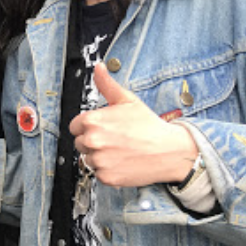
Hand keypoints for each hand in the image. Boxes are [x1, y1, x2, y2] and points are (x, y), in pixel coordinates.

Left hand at [69, 62, 198, 187]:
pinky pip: (98, 173)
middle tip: (114, 139)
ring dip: (100, 156)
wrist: (170, 151)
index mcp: (92, 121)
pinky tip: (122, 162)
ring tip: (119, 150)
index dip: (88, 127)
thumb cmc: (149, 125)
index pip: (75, 126)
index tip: (103, 128)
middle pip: (80, 143)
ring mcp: (99, 160)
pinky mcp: (106, 177)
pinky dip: (108, 170)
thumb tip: (98, 68)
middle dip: (93, 141)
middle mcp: (92, 141)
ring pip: (88, 159)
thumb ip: (107, 84)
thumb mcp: (127, 100)